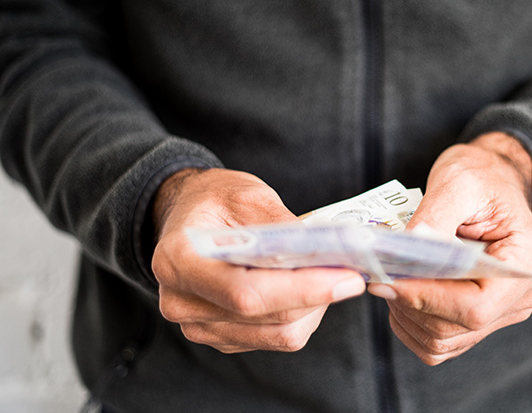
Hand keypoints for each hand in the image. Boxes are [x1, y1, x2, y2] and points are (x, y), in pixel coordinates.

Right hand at [151, 168, 365, 352]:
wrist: (187, 214)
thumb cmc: (214, 199)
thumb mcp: (248, 195)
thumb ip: (281, 227)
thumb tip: (325, 253)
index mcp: (178, 261)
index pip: (246, 292)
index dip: (301, 290)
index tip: (347, 278)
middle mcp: (181, 302)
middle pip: (266, 318)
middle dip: (318, 296)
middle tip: (353, 272)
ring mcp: (198, 326)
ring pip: (277, 333)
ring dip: (313, 307)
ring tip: (330, 275)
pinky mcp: (221, 337)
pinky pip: (273, 337)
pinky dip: (301, 314)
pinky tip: (308, 288)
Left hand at [368, 132, 531, 364]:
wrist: (491, 181)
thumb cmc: (482, 177)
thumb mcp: (458, 182)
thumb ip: (433, 219)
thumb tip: (404, 251)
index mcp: (529, 262)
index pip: (477, 305)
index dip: (428, 298)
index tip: (388, 279)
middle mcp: (523, 296)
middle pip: (456, 326)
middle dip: (409, 302)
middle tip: (380, 271)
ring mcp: (502, 313)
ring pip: (442, 340)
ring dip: (406, 313)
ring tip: (392, 275)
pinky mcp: (479, 322)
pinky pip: (438, 342)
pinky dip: (410, 323)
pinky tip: (402, 291)